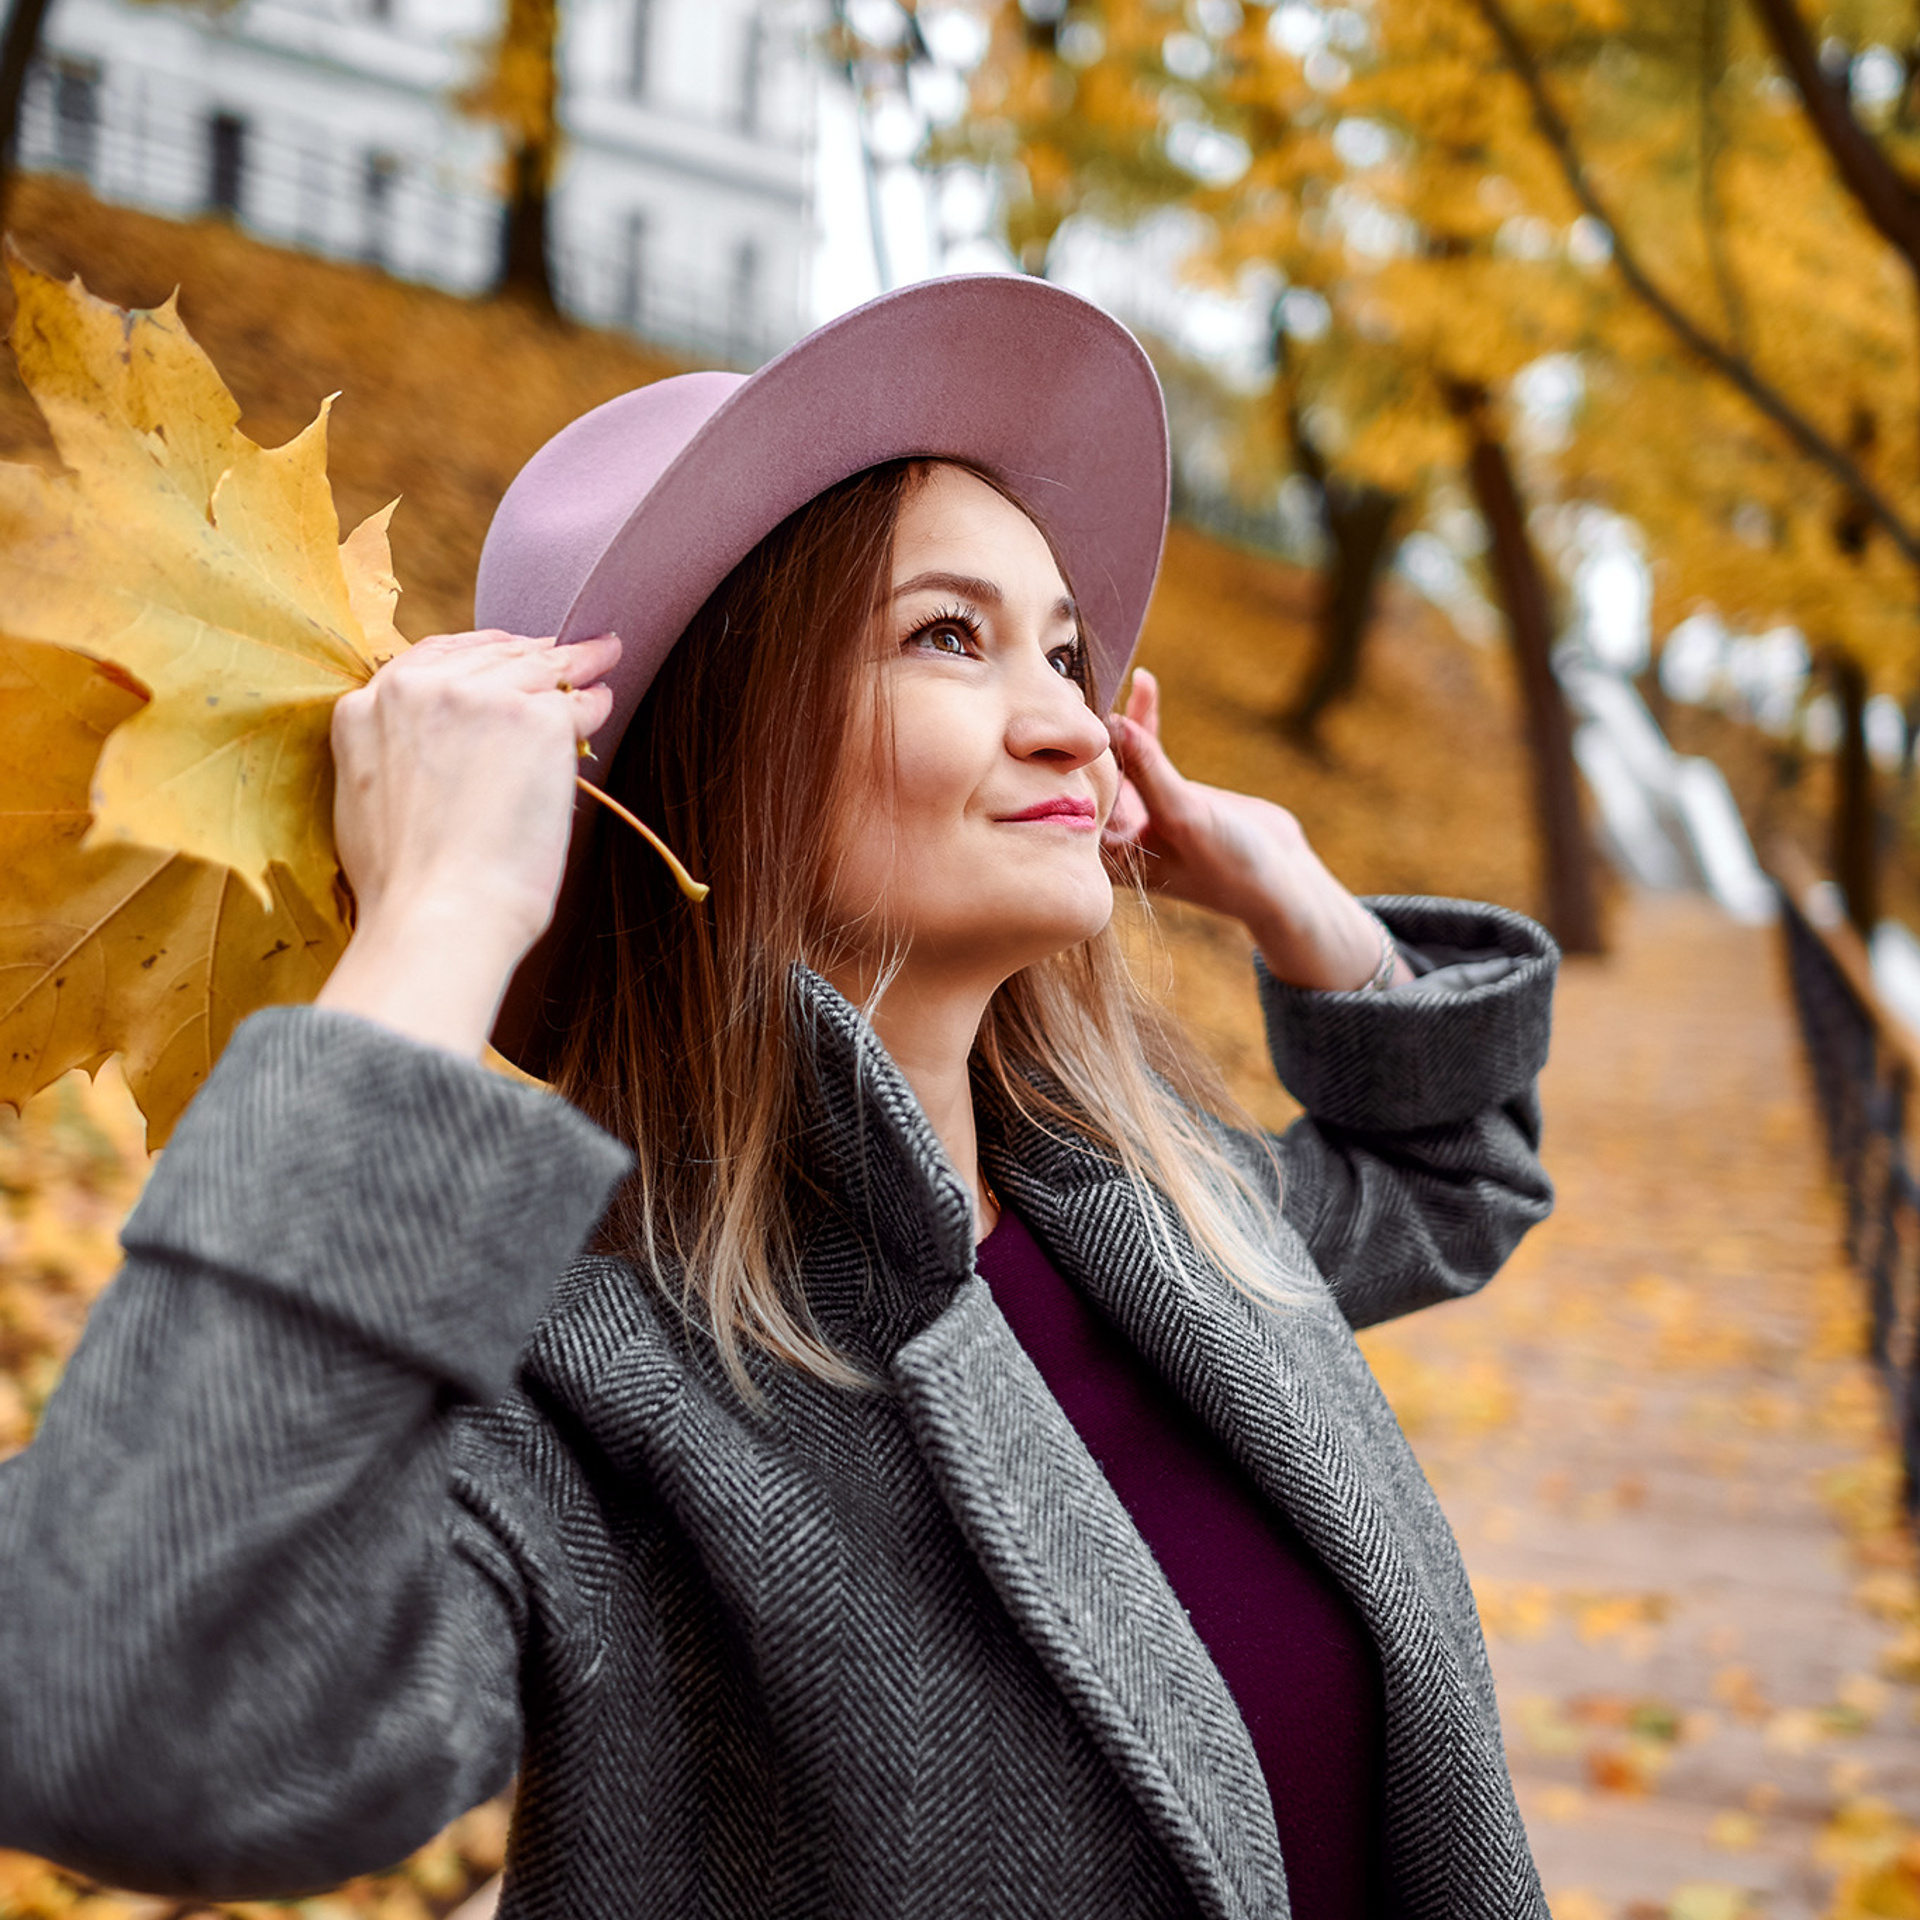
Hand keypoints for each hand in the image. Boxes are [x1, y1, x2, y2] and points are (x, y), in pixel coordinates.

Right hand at [317, 628, 619, 1055]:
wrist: (439, 914)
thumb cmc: (407, 886)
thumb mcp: (367, 800)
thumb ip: (394, 753)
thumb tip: (435, 750)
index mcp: (364, 708)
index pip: (429, 658)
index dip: (475, 653)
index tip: (503, 652)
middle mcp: (415, 689)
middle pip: (488, 655)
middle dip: (528, 652)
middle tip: (563, 652)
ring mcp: (477, 698)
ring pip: (536, 669)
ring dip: (574, 663)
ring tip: (600, 657)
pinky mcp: (533, 718)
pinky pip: (574, 704)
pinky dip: (593, 705)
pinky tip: (604, 702)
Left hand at [1102, 668, 1408, 991]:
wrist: (1282, 878)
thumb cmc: (1232, 865)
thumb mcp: (1185, 816)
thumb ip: (1149, 771)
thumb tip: (1114, 723)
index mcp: (1108, 856)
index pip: (1080, 798)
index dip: (1074, 757)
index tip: (1068, 715)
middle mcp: (1116, 835)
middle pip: (1094, 775)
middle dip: (1092, 733)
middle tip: (1081, 683)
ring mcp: (1140, 812)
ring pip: (1122, 757)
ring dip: (1123, 719)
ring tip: (1122, 674)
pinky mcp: (1166, 792)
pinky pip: (1148, 750)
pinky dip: (1148, 720)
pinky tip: (1146, 683)